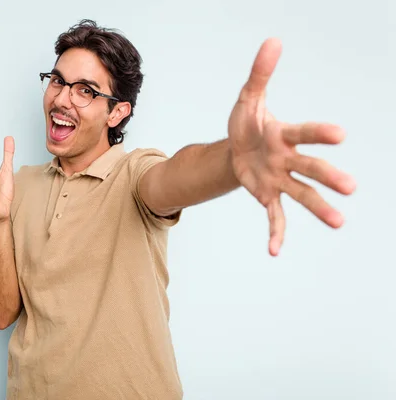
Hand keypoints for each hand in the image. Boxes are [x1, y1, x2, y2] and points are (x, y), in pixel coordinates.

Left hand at [228, 38, 356, 256]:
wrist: (235, 148)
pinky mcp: (267, 196)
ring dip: (319, 209)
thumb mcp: (248, 98)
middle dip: (328, 177)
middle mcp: (288, 159)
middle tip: (350, 188)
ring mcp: (280, 180)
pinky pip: (275, 216)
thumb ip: (261, 74)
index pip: (304, 133)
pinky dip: (276, 233)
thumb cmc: (248, 124)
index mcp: (285, 134)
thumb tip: (273, 41)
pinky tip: (274, 251)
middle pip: (311, 168)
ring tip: (339, 223)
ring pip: (302, 195)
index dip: (319, 134)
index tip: (340, 135)